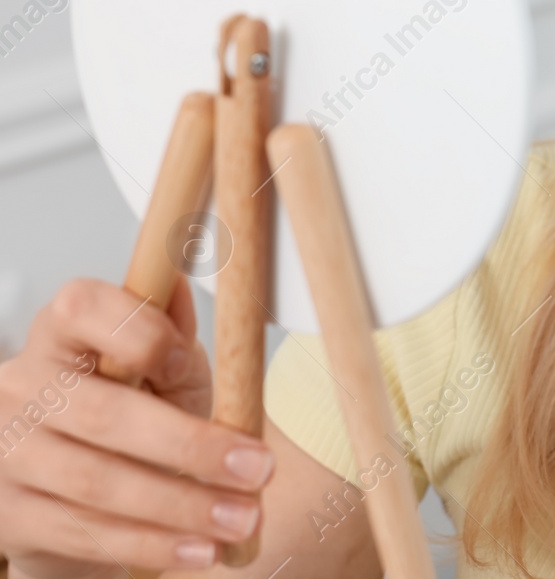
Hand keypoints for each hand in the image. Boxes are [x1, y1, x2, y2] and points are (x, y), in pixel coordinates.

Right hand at [0, 275, 274, 576]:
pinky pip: (85, 532)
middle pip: (104, 412)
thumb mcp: (156, 370)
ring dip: (181, 505)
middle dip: (191, 445)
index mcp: (60, 333)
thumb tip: (186, 278)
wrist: (67, 490)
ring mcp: (8, 453)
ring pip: (98, 482)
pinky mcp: (9, 514)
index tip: (191, 360)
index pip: (82, 308)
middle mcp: (22, 386)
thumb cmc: (127, 412)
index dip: (139, 332)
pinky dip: (150, 543)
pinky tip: (198, 548)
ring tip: (241, 517)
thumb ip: (173, 337)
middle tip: (257, 468)